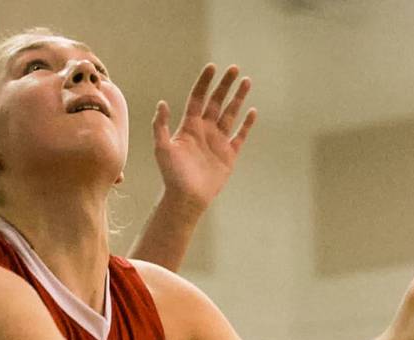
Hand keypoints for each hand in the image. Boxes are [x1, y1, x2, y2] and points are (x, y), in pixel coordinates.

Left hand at [152, 64, 256, 214]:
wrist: (186, 198)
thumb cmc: (171, 174)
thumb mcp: (161, 148)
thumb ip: (160, 125)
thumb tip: (162, 103)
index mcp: (189, 126)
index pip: (198, 98)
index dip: (205, 82)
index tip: (212, 67)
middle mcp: (204, 130)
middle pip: (216, 101)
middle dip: (225, 85)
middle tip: (234, 68)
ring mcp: (218, 141)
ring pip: (230, 113)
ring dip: (238, 98)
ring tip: (246, 81)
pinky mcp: (229, 154)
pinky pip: (240, 135)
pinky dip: (247, 124)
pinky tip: (252, 110)